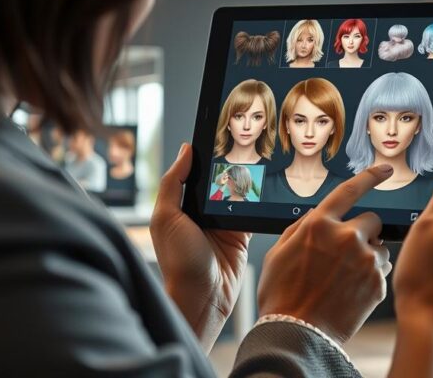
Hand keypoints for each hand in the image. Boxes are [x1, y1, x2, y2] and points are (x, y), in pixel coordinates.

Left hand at [150, 143, 251, 351]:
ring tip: (259, 163)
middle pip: (220, 181)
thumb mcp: (166, 218)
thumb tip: (185, 149)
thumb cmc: (178, 261)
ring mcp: (223, 224)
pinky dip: (258, 203)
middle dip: (231, 167)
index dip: (207, 156)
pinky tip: (265, 190)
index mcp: (181, 206)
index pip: (196, 173)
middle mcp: (202, 213)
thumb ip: (174, 183)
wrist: (203, 297)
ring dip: (246, 184)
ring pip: (238, 194)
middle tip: (246, 146)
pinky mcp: (241, 235)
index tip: (221, 135)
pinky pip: (252, 212)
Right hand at [256, 165, 393, 345]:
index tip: (385, 169)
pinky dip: (371, 278)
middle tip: (348, 253)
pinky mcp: (377, 282)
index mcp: (319, 225)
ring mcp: (365, 260)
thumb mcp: (279, 254)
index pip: (351, 190)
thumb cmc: (282, 295)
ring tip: (347, 277)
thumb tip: (316, 215)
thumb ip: (301, 228)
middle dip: (364, 232)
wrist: (296, 334)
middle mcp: (346, 237)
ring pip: (380, 247)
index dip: (371, 176)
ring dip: (369, 256)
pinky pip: (382, 271)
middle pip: (372, 220)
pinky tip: (351, 291)